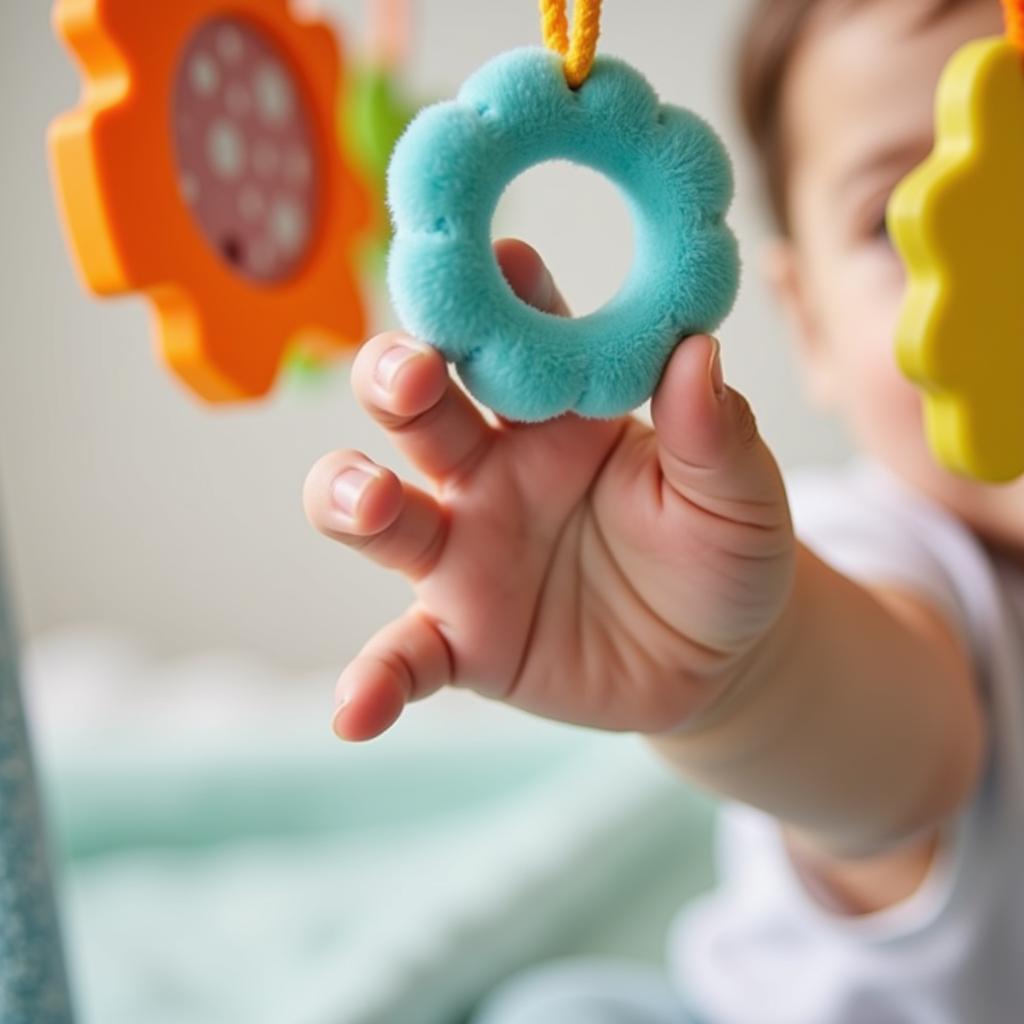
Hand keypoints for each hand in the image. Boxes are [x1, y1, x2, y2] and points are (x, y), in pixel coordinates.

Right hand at [304, 239, 794, 740]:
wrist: (719, 657)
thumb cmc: (723, 555)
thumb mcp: (738, 497)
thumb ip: (716, 433)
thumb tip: (696, 350)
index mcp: (557, 417)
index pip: (512, 335)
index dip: (497, 296)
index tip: (496, 258)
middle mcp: (491, 471)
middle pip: (415, 407)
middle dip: (397, 378)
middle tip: (415, 375)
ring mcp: (466, 554)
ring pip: (379, 514)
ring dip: (354, 499)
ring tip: (376, 503)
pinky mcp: (462, 640)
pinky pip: (403, 658)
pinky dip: (372, 682)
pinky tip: (354, 714)